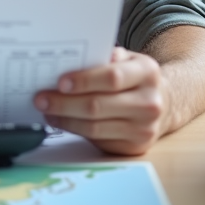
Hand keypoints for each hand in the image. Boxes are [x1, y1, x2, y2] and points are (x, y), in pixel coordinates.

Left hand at [33, 47, 165, 155]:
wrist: (164, 104)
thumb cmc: (135, 78)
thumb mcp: (128, 60)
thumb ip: (106, 57)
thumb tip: (73, 61)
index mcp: (147, 73)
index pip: (112, 78)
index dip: (83, 81)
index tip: (60, 83)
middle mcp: (149, 103)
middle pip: (98, 106)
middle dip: (64, 103)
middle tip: (41, 99)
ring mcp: (143, 128)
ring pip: (94, 127)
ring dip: (65, 120)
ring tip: (47, 111)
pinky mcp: (134, 147)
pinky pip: (98, 140)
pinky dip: (76, 131)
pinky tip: (63, 121)